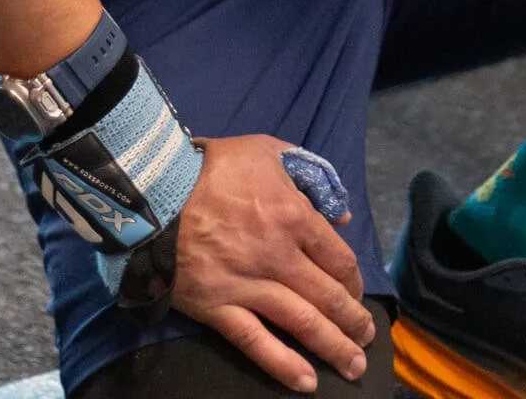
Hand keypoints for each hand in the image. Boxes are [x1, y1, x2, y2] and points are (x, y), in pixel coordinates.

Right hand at [171, 134, 375, 391]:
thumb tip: (341, 214)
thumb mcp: (270, 151)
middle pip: (328, 296)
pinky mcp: (219, 307)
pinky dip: (284, 365)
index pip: (340, 259)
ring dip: (334, 347)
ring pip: (302, 324)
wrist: (157, 191)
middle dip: (354, 321)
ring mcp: (249, 286)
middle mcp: (279, 256)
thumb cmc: (216, 166)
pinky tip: (306, 382)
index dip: (354, 281)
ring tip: (353, 366)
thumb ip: (311, 175)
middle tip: (368, 338)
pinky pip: (256, 343)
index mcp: (295, 217)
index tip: (356, 293)